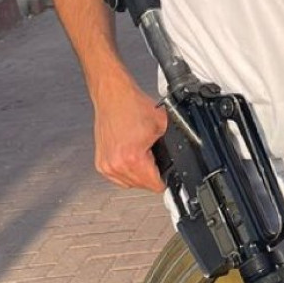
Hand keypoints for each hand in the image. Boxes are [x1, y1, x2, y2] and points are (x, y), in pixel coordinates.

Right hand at [93, 77, 168, 191]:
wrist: (113, 96)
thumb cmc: (132, 105)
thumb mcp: (163, 126)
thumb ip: (175, 145)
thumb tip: (183, 159)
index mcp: (132, 157)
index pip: (155, 185)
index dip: (165, 179)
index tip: (167, 172)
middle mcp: (116, 164)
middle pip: (143, 186)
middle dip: (151, 174)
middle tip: (154, 156)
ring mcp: (106, 165)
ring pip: (130, 184)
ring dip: (139, 174)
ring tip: (142, 154)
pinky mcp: (100, 163)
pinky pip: (118, 178)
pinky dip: (126, 171)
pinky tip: (131, 157)